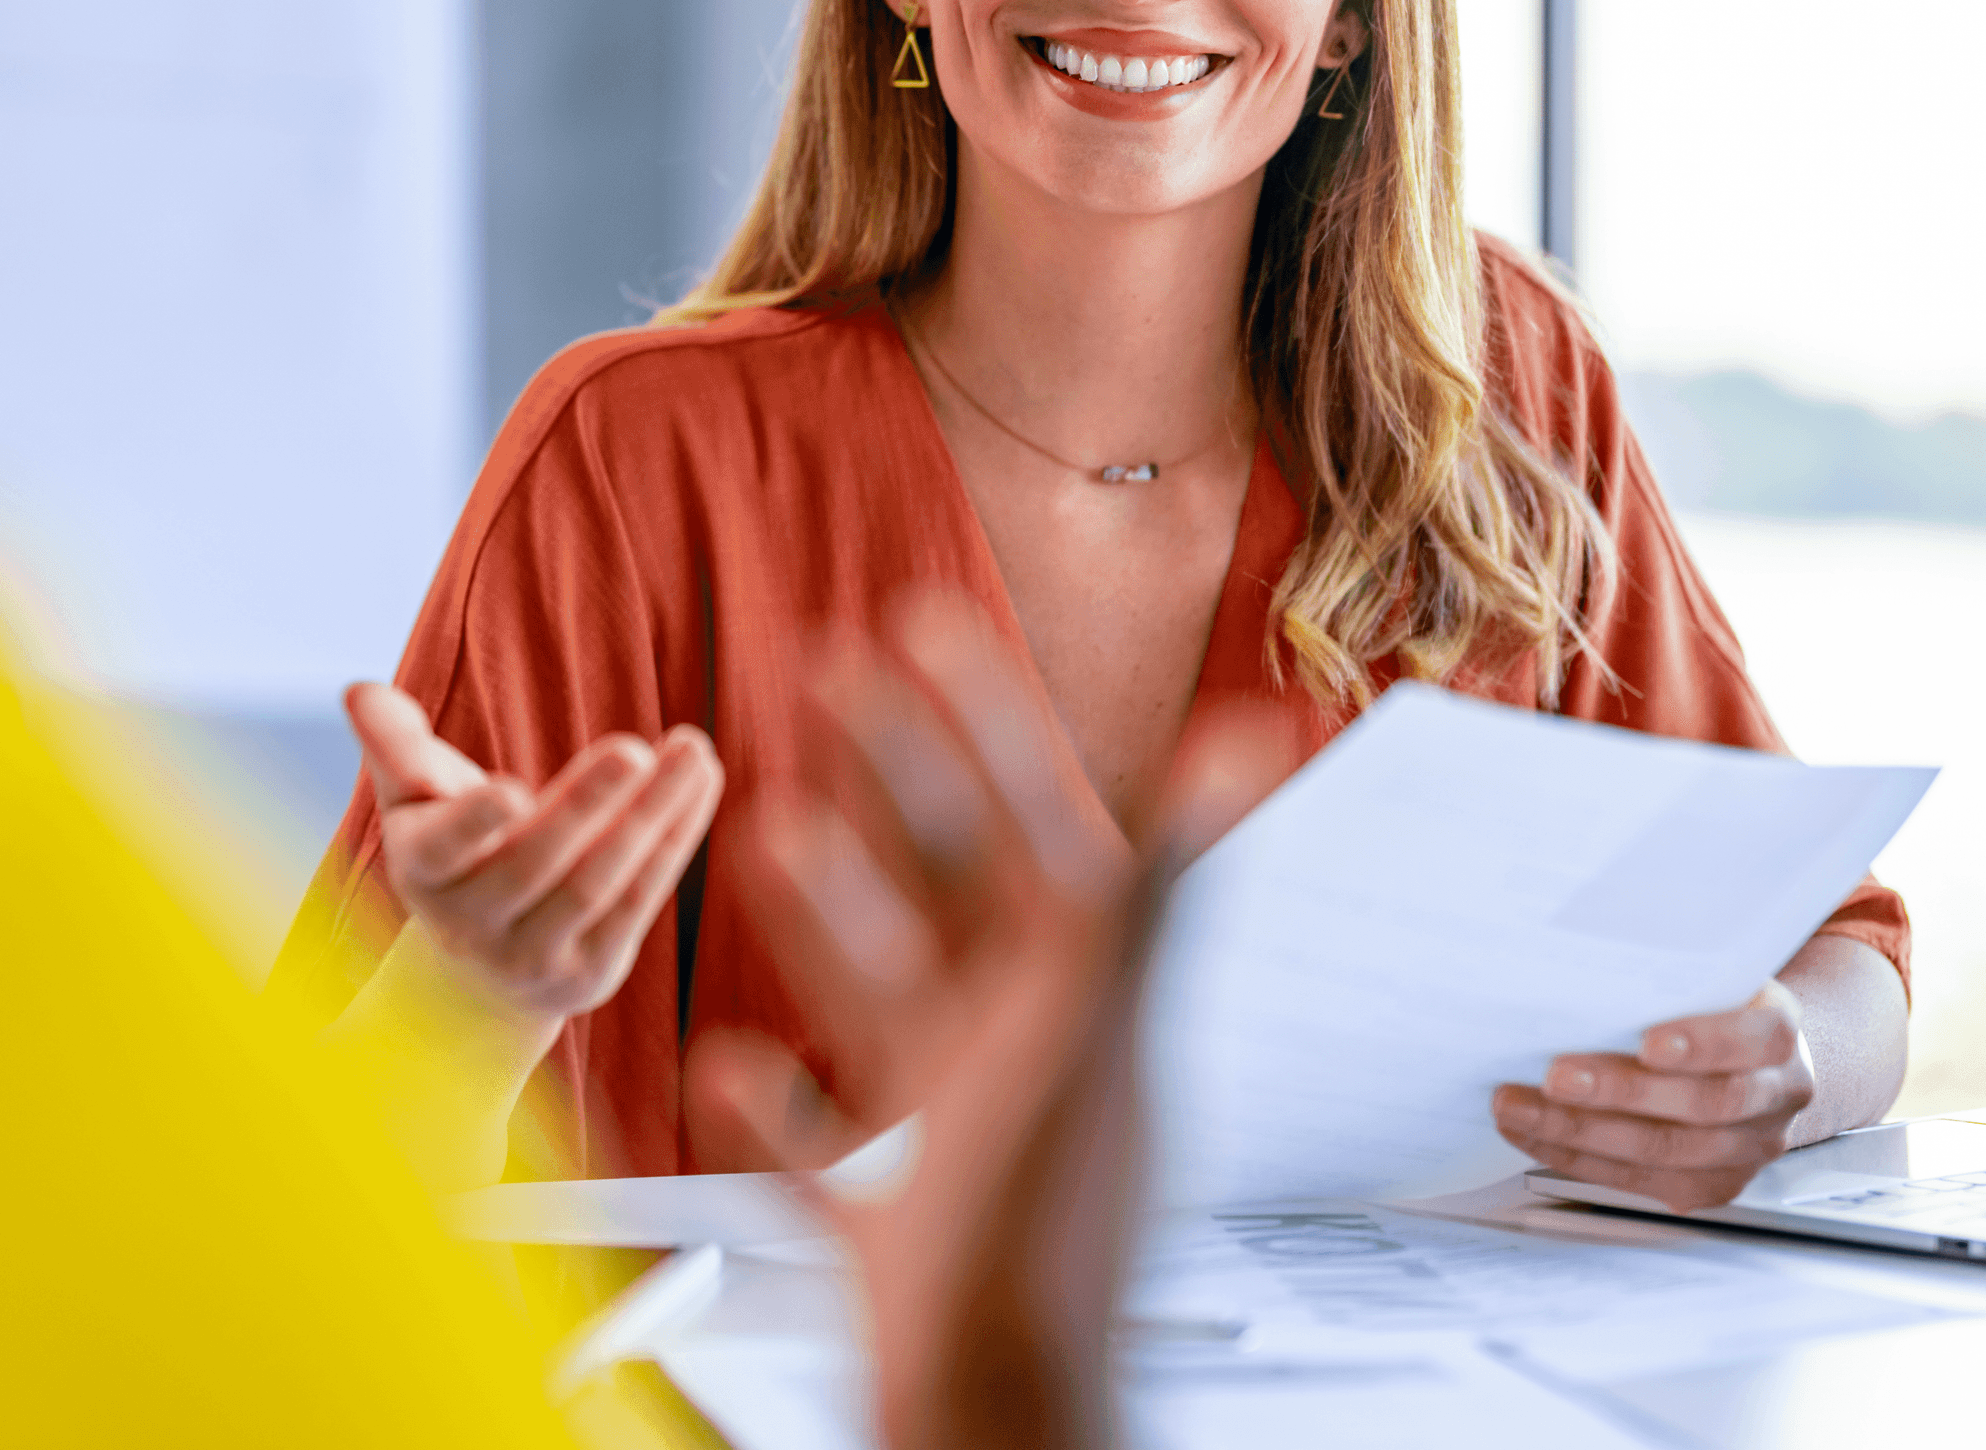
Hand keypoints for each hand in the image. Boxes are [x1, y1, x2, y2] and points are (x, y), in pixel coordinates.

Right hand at [346, 683, 718, 1023]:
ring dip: (650, 817)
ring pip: (598, 885)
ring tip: (692, 751)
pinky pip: (639, 901)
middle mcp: (472, 926)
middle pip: (536, 865)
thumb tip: (356, 690)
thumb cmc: (450, 853)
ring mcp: (534, 958)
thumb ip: (394, 745)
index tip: (511, 790)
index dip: (475, 823)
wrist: (475, 978)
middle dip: (584, 808)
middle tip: (632, 749)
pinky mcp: (591, 971)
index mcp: (422, 874)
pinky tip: (700, 782)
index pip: (447, 849)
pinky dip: (674, 840)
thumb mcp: (414, 803)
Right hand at [686, 593, 1281, 1449]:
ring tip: (766, 830)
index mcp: (1077, 998)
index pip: (1029, 818)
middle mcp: (1022, 1058)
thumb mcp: (1097, 1025)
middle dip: (885, 778)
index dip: (976, 713)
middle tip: (819, 672)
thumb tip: (1254, 740)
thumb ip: (1161, 883)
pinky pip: (821, 1150)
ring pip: (879, 996)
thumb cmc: (1038, 1233)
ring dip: (824, 916)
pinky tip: (730, 1063)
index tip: (919, 615)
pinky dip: (774, 1106)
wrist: (991, 1415)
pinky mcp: (891, 1231)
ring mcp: (953, 1142)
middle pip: (944, 884)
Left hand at [1493, 982, 1818, 1212]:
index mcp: (1779, 1034)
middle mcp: (1775, 1097)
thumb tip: (1580, 967)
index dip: (1703, 1044)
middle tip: (1555, 1076)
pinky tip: (1534, 1133)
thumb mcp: (1704, 978)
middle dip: (1620, 1093)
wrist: (1748, 1061)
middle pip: (1704, 1105)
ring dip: (1581, 1132)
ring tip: (1518, 1108)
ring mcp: (1748, 1150)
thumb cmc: (1708, 1008)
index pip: (1756, 1039)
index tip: (1646, 1042)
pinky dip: (1577, 1157)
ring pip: (1666, 1152)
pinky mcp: (1711, 1185)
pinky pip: (1640, 1181)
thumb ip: (1667, 979)